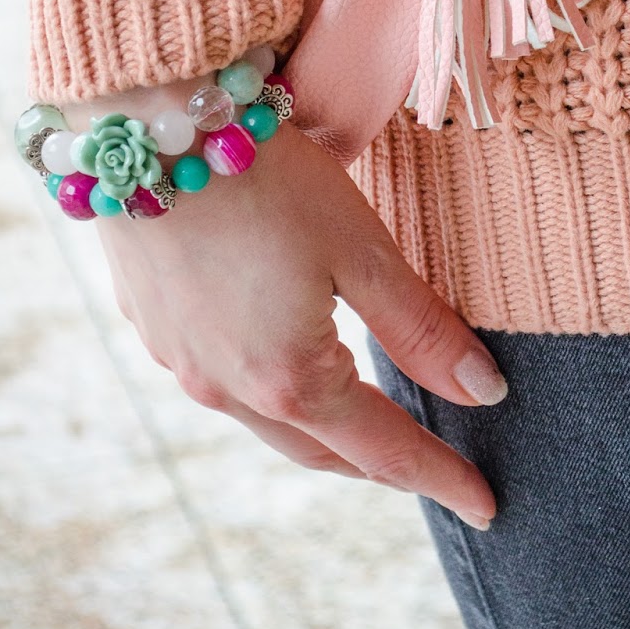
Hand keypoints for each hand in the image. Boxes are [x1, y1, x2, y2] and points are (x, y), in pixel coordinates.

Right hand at [71, 89, 505, 528]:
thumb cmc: (264, 178)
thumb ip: (421, 328)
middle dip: (377, 463)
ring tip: (361, 417)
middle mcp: (227, 388)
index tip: (484, 504)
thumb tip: (484, 393)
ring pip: (265, 418)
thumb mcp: (359, 249)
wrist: (145, 124)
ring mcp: (180, 360)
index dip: (439, 478)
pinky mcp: (152, 324)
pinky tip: (278, 356)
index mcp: (290, 379)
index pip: (383, 452)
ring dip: (319, 427)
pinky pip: (220, 378)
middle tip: (428, 467)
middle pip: (320, 448)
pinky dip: (266, 386)